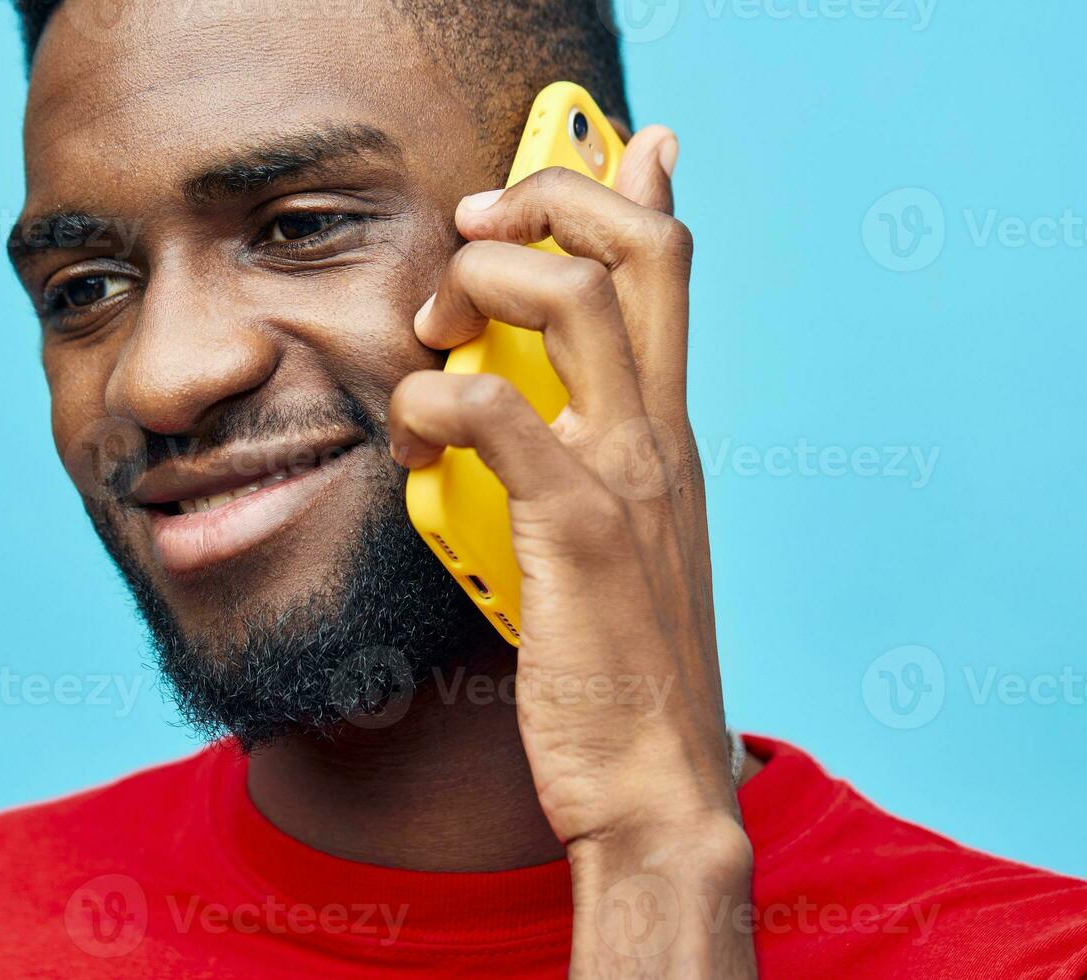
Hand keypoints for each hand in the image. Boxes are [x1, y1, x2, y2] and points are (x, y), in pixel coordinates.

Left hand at [389, 127, 754, 976]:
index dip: (632, 186)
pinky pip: (497, 412)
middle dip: (550, 194)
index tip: (600, 152)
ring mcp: (629, 479)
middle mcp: (661, 438)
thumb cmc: (619, 674)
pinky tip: (415, 433)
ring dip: (481, 283)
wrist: (655, 790)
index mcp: (668, 437)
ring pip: (572, 299)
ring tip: (432, 336)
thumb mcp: (610, 549)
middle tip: (473, 224)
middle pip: (641, 246)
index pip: (672, 269)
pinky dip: (437, 396)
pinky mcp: (578, 533)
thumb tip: (510, 416)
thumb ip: (577, 471)